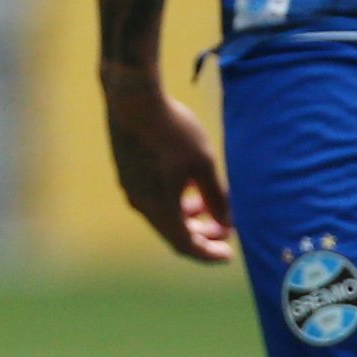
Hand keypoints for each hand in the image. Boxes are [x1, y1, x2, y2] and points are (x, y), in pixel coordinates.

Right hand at [99, 66, 233, 264]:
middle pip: (173, 233)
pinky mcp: (127, 173)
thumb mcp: (203, 163)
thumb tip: (227, 223)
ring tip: (208, 205)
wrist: (132, 101)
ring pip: (162, 216)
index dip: (208, 254)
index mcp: (161, 207)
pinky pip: (153, 200)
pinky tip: (187, 185)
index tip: (228, 255)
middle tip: (225, 232)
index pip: (186, 245)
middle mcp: (142, 204)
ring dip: (187, 217)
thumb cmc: (173, 130)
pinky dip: (173, 203)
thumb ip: (216, 196)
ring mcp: (131, 189)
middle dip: (201, 236)